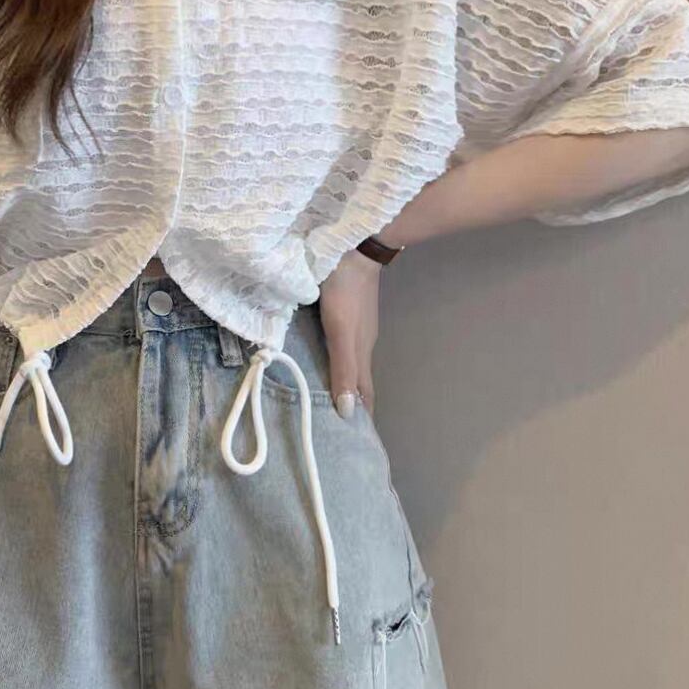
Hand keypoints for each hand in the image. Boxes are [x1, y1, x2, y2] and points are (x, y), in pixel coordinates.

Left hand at [318, 248, 382, 420]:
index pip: (365, 393)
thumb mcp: (340, 332)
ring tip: (328, 399)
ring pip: (351, 361)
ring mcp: (356, 325)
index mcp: (361, 351)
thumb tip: (348, 413)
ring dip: (343, 382)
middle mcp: (361, 342)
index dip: (362, 415)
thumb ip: (343, 368)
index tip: (355, 441)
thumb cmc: (346, 292)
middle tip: (335, 425)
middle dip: (352, 403)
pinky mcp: (347, 310)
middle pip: (359, 380)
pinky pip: (342, 344)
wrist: (355, 247)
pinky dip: (336, 360)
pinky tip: (323, 359)